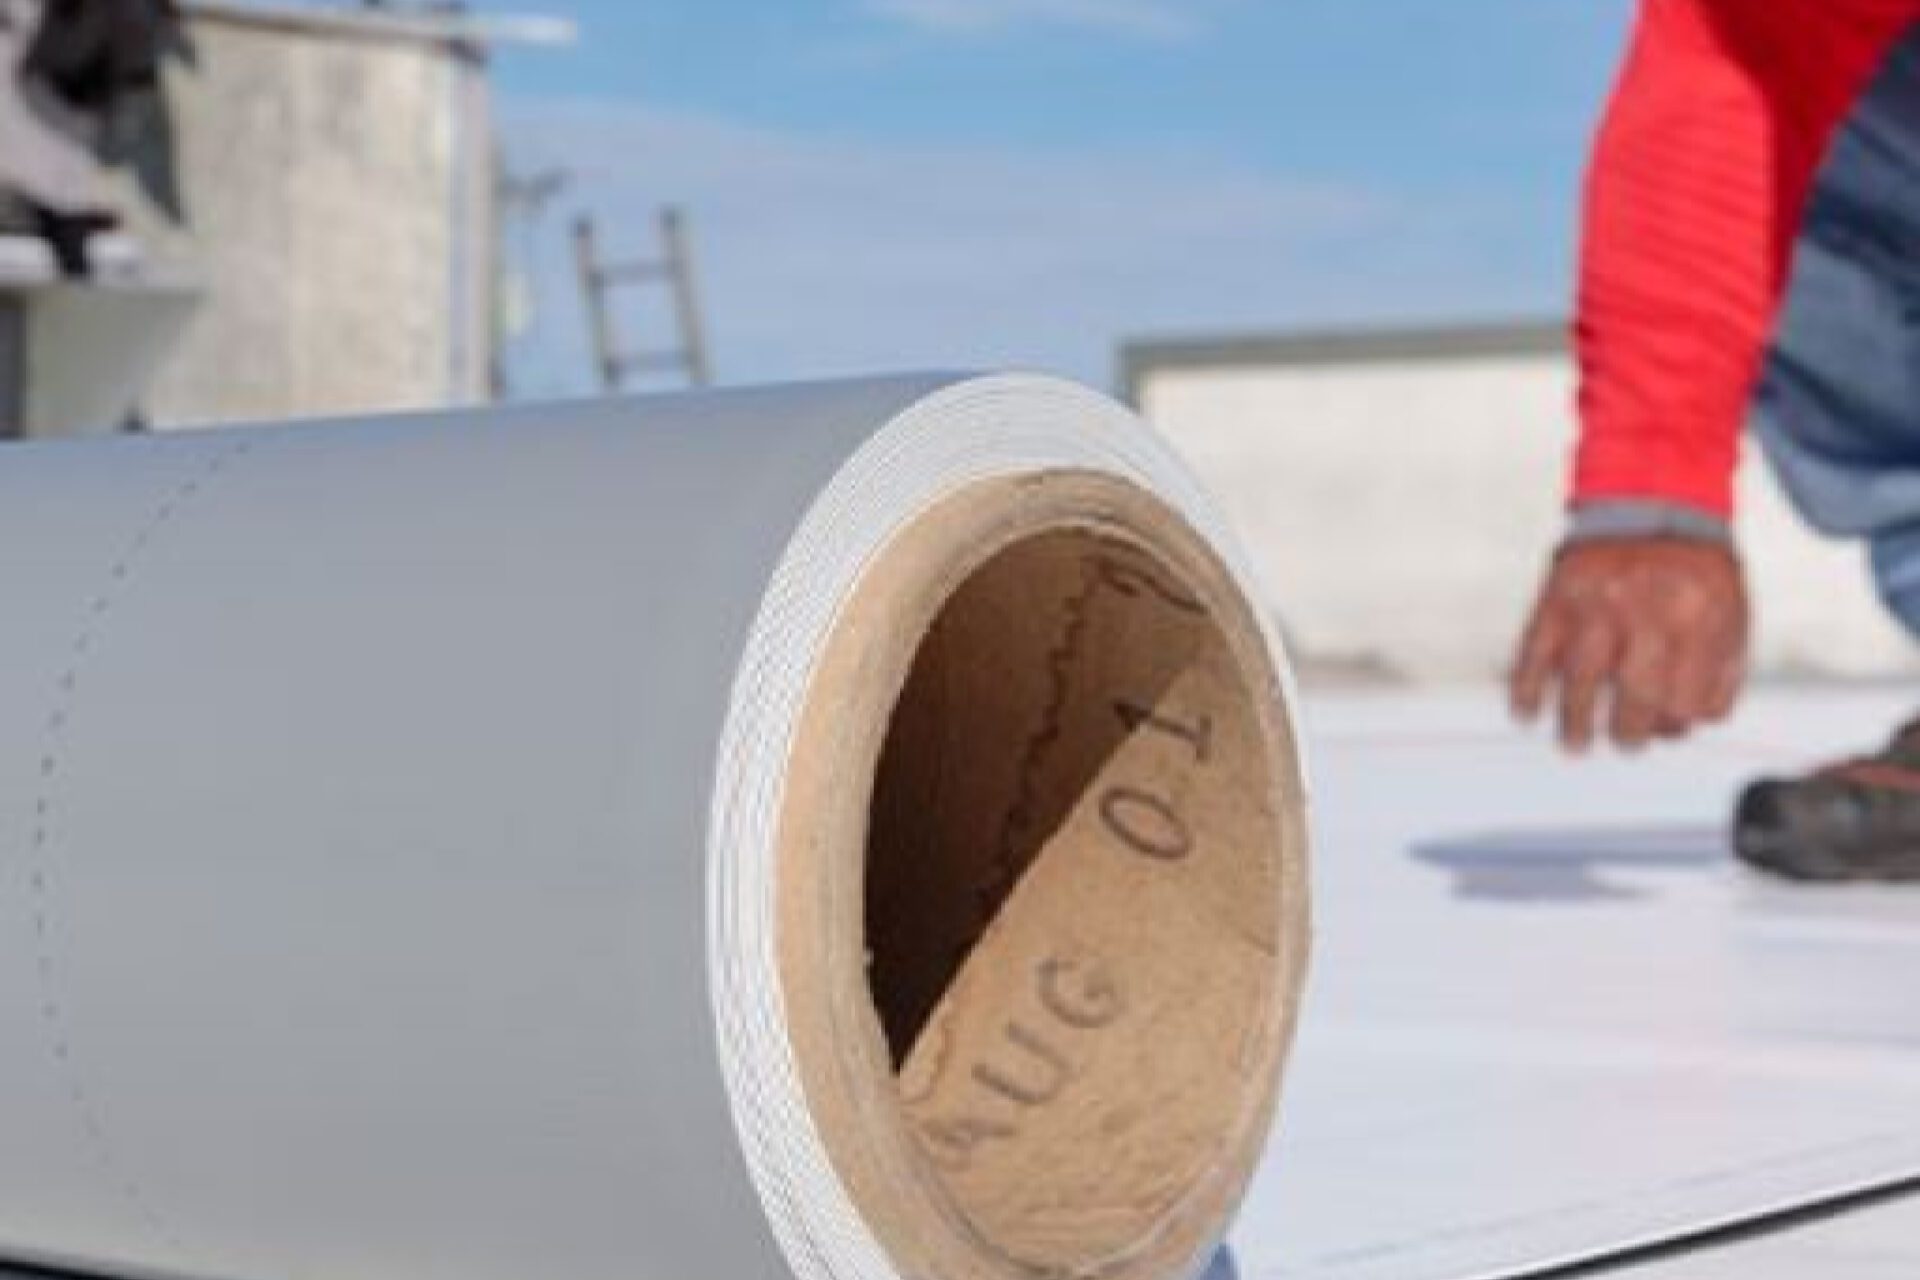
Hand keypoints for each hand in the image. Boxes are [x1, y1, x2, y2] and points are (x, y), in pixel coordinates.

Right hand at [1509, 536, 1748, 751]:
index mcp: (1698, 616)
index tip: (1664, 725)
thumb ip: (1720, 669)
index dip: (1675, 722)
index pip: (1685, 702)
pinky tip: (1525, 711)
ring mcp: (1596, 604)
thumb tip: (1691, 722)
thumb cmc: (1694, 565)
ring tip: (1575, 744)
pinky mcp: (1556, 596)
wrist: (1652, 499)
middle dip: (1628, 734)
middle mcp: (1647, 611)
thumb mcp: (1731, 611)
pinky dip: (1526, 687)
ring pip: (1582, 684)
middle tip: (1623, 741)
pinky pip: (1535, 653)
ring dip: (1575, 724)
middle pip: (1634, 700)